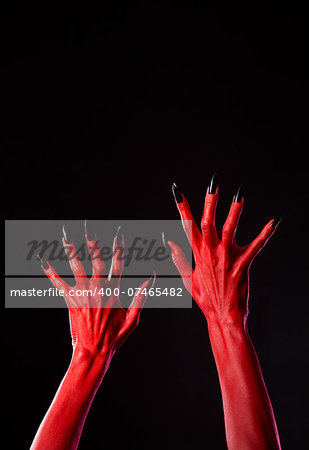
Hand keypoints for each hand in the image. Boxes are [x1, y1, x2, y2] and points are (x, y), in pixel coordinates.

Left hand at [39, 223, 154, 360]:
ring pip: (76, 268)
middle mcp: (98, 290)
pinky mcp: (71, 301)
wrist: (94, 352)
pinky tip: (42, 260)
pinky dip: (50, 272)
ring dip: (71, 250)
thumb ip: (141, 297)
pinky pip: (58, 284)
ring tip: (66, 235)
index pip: (118, 264)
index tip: (119, 233)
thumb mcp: (133, 319)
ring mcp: (83, 295)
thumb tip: (150, 279)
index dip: (119, 247)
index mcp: (114, 292)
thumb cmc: (115, 337)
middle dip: (92, 242)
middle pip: (95, 261)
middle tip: (89, 226)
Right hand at [168, 175, 281, 324]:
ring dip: (235, 211)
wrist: (223, 315)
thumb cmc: (206, 298)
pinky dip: (264, 234)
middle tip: (213, 183)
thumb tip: (168, 240)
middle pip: (207, 222)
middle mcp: (210, 252)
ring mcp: (226, 258)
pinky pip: (255, 247)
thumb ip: (178, 258)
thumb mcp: (186, 278)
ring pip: (229, 229)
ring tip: (240, 194)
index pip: (186, 225)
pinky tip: (273, 222)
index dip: (182, 207)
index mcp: (196, 253)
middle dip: (209, 201)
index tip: (177, 190)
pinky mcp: (242, 264)